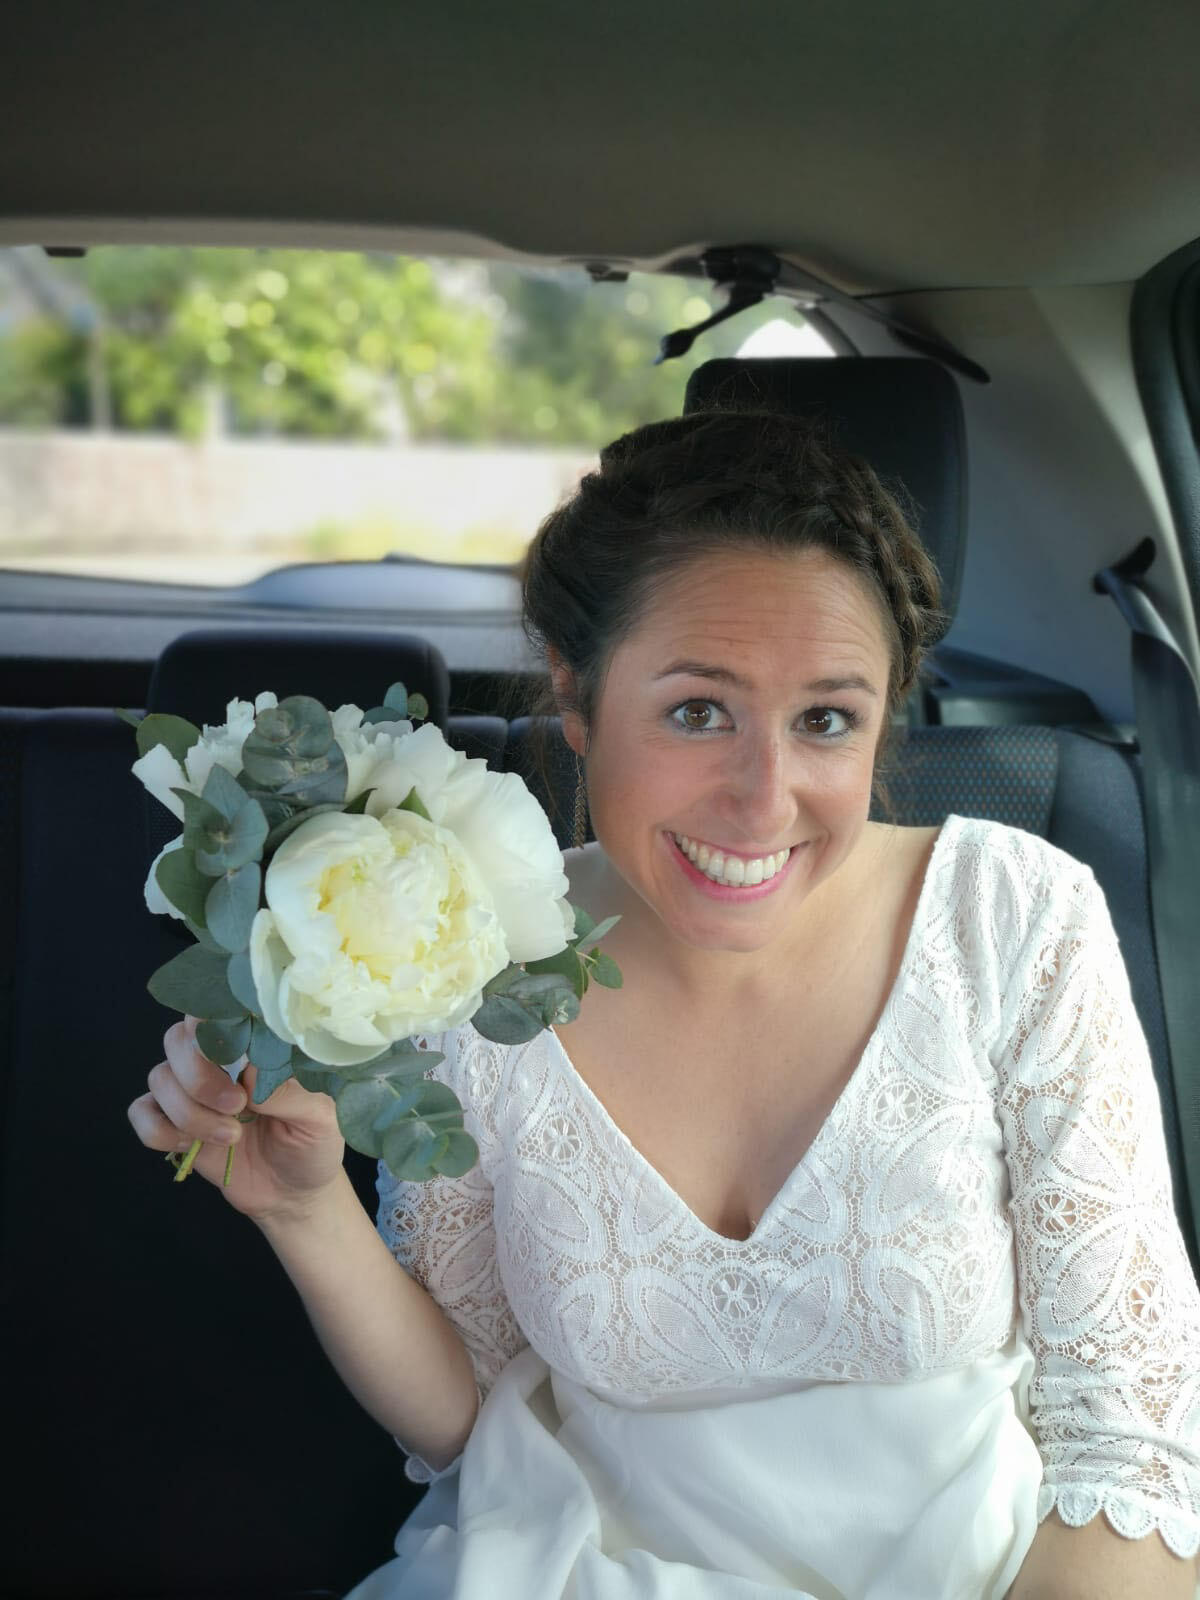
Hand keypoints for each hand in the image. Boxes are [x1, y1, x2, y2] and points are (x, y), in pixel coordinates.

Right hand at [128, 1016, 345, 1222]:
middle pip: (178, 1038)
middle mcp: (217, 1059)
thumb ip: (290, 1092)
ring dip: (190, 1112)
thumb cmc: (313, 1144)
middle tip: (236, 1105)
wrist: (292, 1195)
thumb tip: (252, 1073)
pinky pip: (141, 1112)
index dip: (213, 1021)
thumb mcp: (320, 1118)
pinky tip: (192, 1146)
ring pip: (159, 1077)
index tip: (229, 1052)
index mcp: (255, 1044)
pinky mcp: (172, 1123)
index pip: (219, 1009)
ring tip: (233, 1136)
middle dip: (199, 1075)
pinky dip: (160, 1130)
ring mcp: (191, 1090)